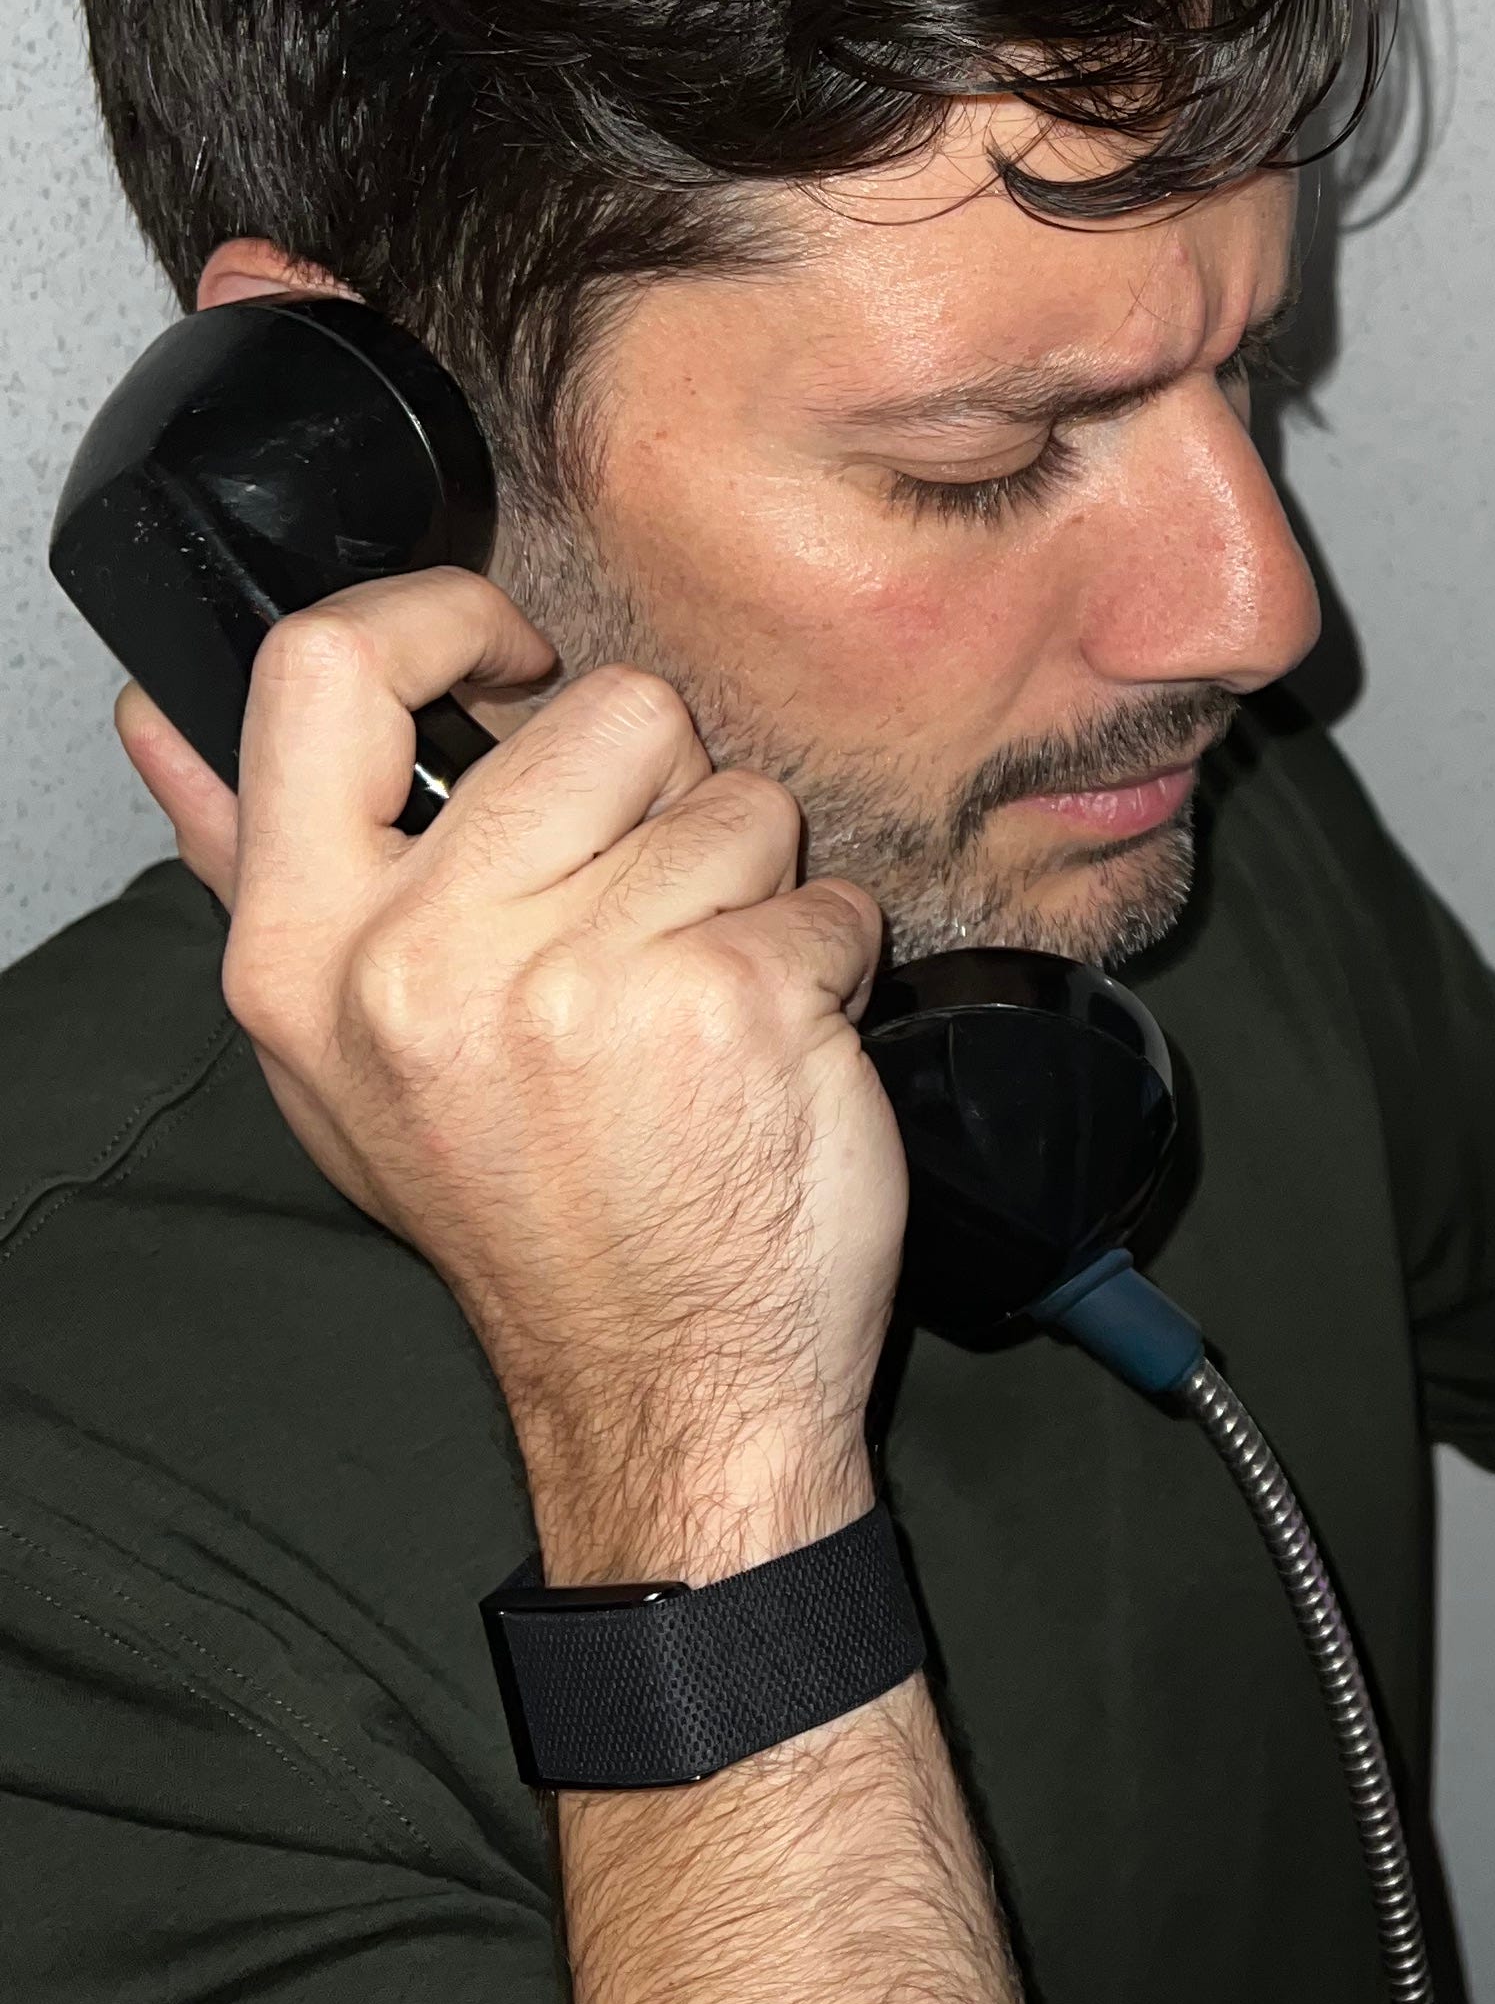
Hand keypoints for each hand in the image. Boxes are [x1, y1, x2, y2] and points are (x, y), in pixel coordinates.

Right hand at [117, 575, 901, 1583]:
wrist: (659, 1385)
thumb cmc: (520, 1207)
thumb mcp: (337, 1051)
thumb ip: (247, 862)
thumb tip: (159, 711)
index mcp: (304, 950)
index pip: (327, 668)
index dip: (444, 618)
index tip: (512, 662)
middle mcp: (422, 961)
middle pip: (607, 712)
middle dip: (664, 799)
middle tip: (637, 929)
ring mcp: (577, 981)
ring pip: (737, 796)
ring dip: (750, 889)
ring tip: (694, 1002)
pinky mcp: (727, 1004)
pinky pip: (826, 894)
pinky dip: (825, 962)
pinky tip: (766, 1050)